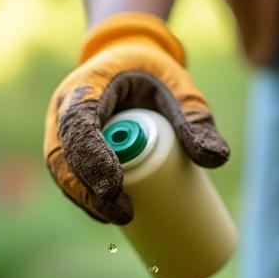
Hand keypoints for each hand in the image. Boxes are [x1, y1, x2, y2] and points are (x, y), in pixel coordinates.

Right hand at [44, 13, 228, 223]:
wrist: (128, 60)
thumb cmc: (153, 70)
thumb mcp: (178, 85)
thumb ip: (196, 117)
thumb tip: (217, 159)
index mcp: (87, 85)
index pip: (79, 124)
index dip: (92, 157)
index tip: (115, 187)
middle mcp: (64, 109)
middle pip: (62, 157)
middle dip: (87, 191)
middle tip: (123, 213)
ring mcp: (61, 131)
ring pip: (62, 171)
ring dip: (85, 199)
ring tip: (119, 217)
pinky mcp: (69, 149)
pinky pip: (70, 176)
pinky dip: (86, 198)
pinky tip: (106, 214)